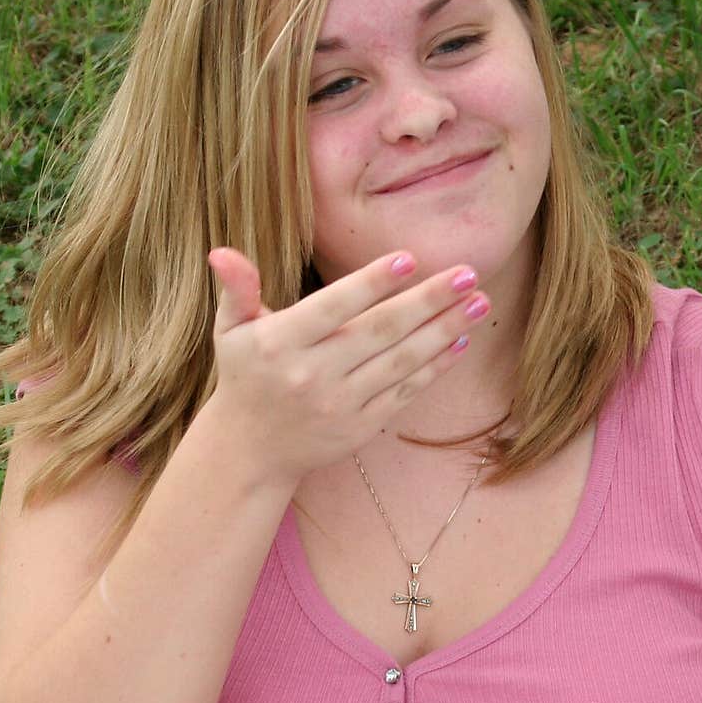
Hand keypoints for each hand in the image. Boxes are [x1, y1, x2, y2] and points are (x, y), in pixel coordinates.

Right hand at [206, 247, 490, 488]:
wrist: (251, 450)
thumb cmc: (245, 375)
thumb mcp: (231, 331)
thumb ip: (237, 290)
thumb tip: (222, 253)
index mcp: (280, 344)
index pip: (333, 308)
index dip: (371, 284)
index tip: (408, 258)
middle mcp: (312, 375)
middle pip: (379, 332)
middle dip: (427, 302)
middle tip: (467, 274)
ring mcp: (340, 404)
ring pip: (401, 362)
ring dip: (445, 331)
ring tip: (479, 302)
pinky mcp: (361, 427)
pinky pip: (404, 392)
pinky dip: (435, 367)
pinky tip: (460, 340)